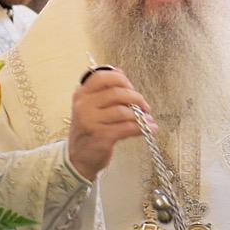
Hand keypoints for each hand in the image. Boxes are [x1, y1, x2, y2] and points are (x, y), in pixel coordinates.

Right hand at [68, 67, 154, 181]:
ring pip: (124, 111)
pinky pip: (127, 128)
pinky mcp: (101, 137)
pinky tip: (150, 129)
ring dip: (141, 115)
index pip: (102, 77)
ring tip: (148, 119)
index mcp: (81, 94)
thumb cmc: (90, 130)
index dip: (121, 80)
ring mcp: (91, 122)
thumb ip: (104, 91)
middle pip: (117, 93)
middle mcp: (84, 106)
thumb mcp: (91, 107)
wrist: (79, 158)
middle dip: (136, 98)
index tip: (131, 88)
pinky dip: (142, 127)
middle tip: (145, 106)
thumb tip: (120, 72)